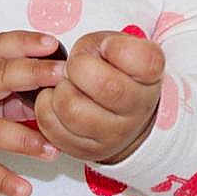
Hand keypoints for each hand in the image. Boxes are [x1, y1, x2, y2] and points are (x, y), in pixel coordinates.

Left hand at [35, 31, 163, 164]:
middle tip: (78, 65)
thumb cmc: (113, 70)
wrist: (117, 111)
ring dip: (60, 89)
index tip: (107, 47)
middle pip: (105, 86)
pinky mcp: (85, 150)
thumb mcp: (115, 45)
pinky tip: (59, 99)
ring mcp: (113, 136)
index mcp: (150, 76)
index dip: (117, 47)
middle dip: (79, 67)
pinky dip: (46, 105)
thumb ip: (104, 45)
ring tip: (68, 84)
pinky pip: (51, 125)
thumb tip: (80, 61)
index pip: (144, 60)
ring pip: (71, 109)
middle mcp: (137, 110)